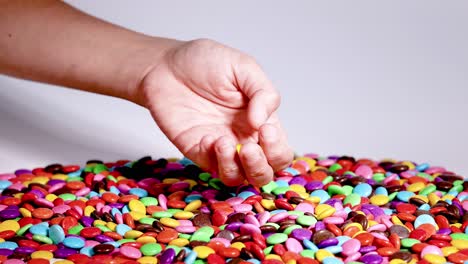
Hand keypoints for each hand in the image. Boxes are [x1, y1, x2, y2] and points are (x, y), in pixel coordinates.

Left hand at [140, 39, 292, 186]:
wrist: (165, 65)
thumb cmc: (206, 61)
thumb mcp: (243, 67)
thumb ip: (263, 92)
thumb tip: (262, 122)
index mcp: (261, 121)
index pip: (279, 151)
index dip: (277, 148)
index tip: (265, 129)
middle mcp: (243, 138)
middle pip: (263, 173)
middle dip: (260, 167)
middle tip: (249, 147)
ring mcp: (220, 148)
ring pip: (238, 178)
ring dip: (236, 167)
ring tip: (223, 142)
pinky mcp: (197, 151)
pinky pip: (211, 168)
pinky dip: (212, 158)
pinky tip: (207, 137)